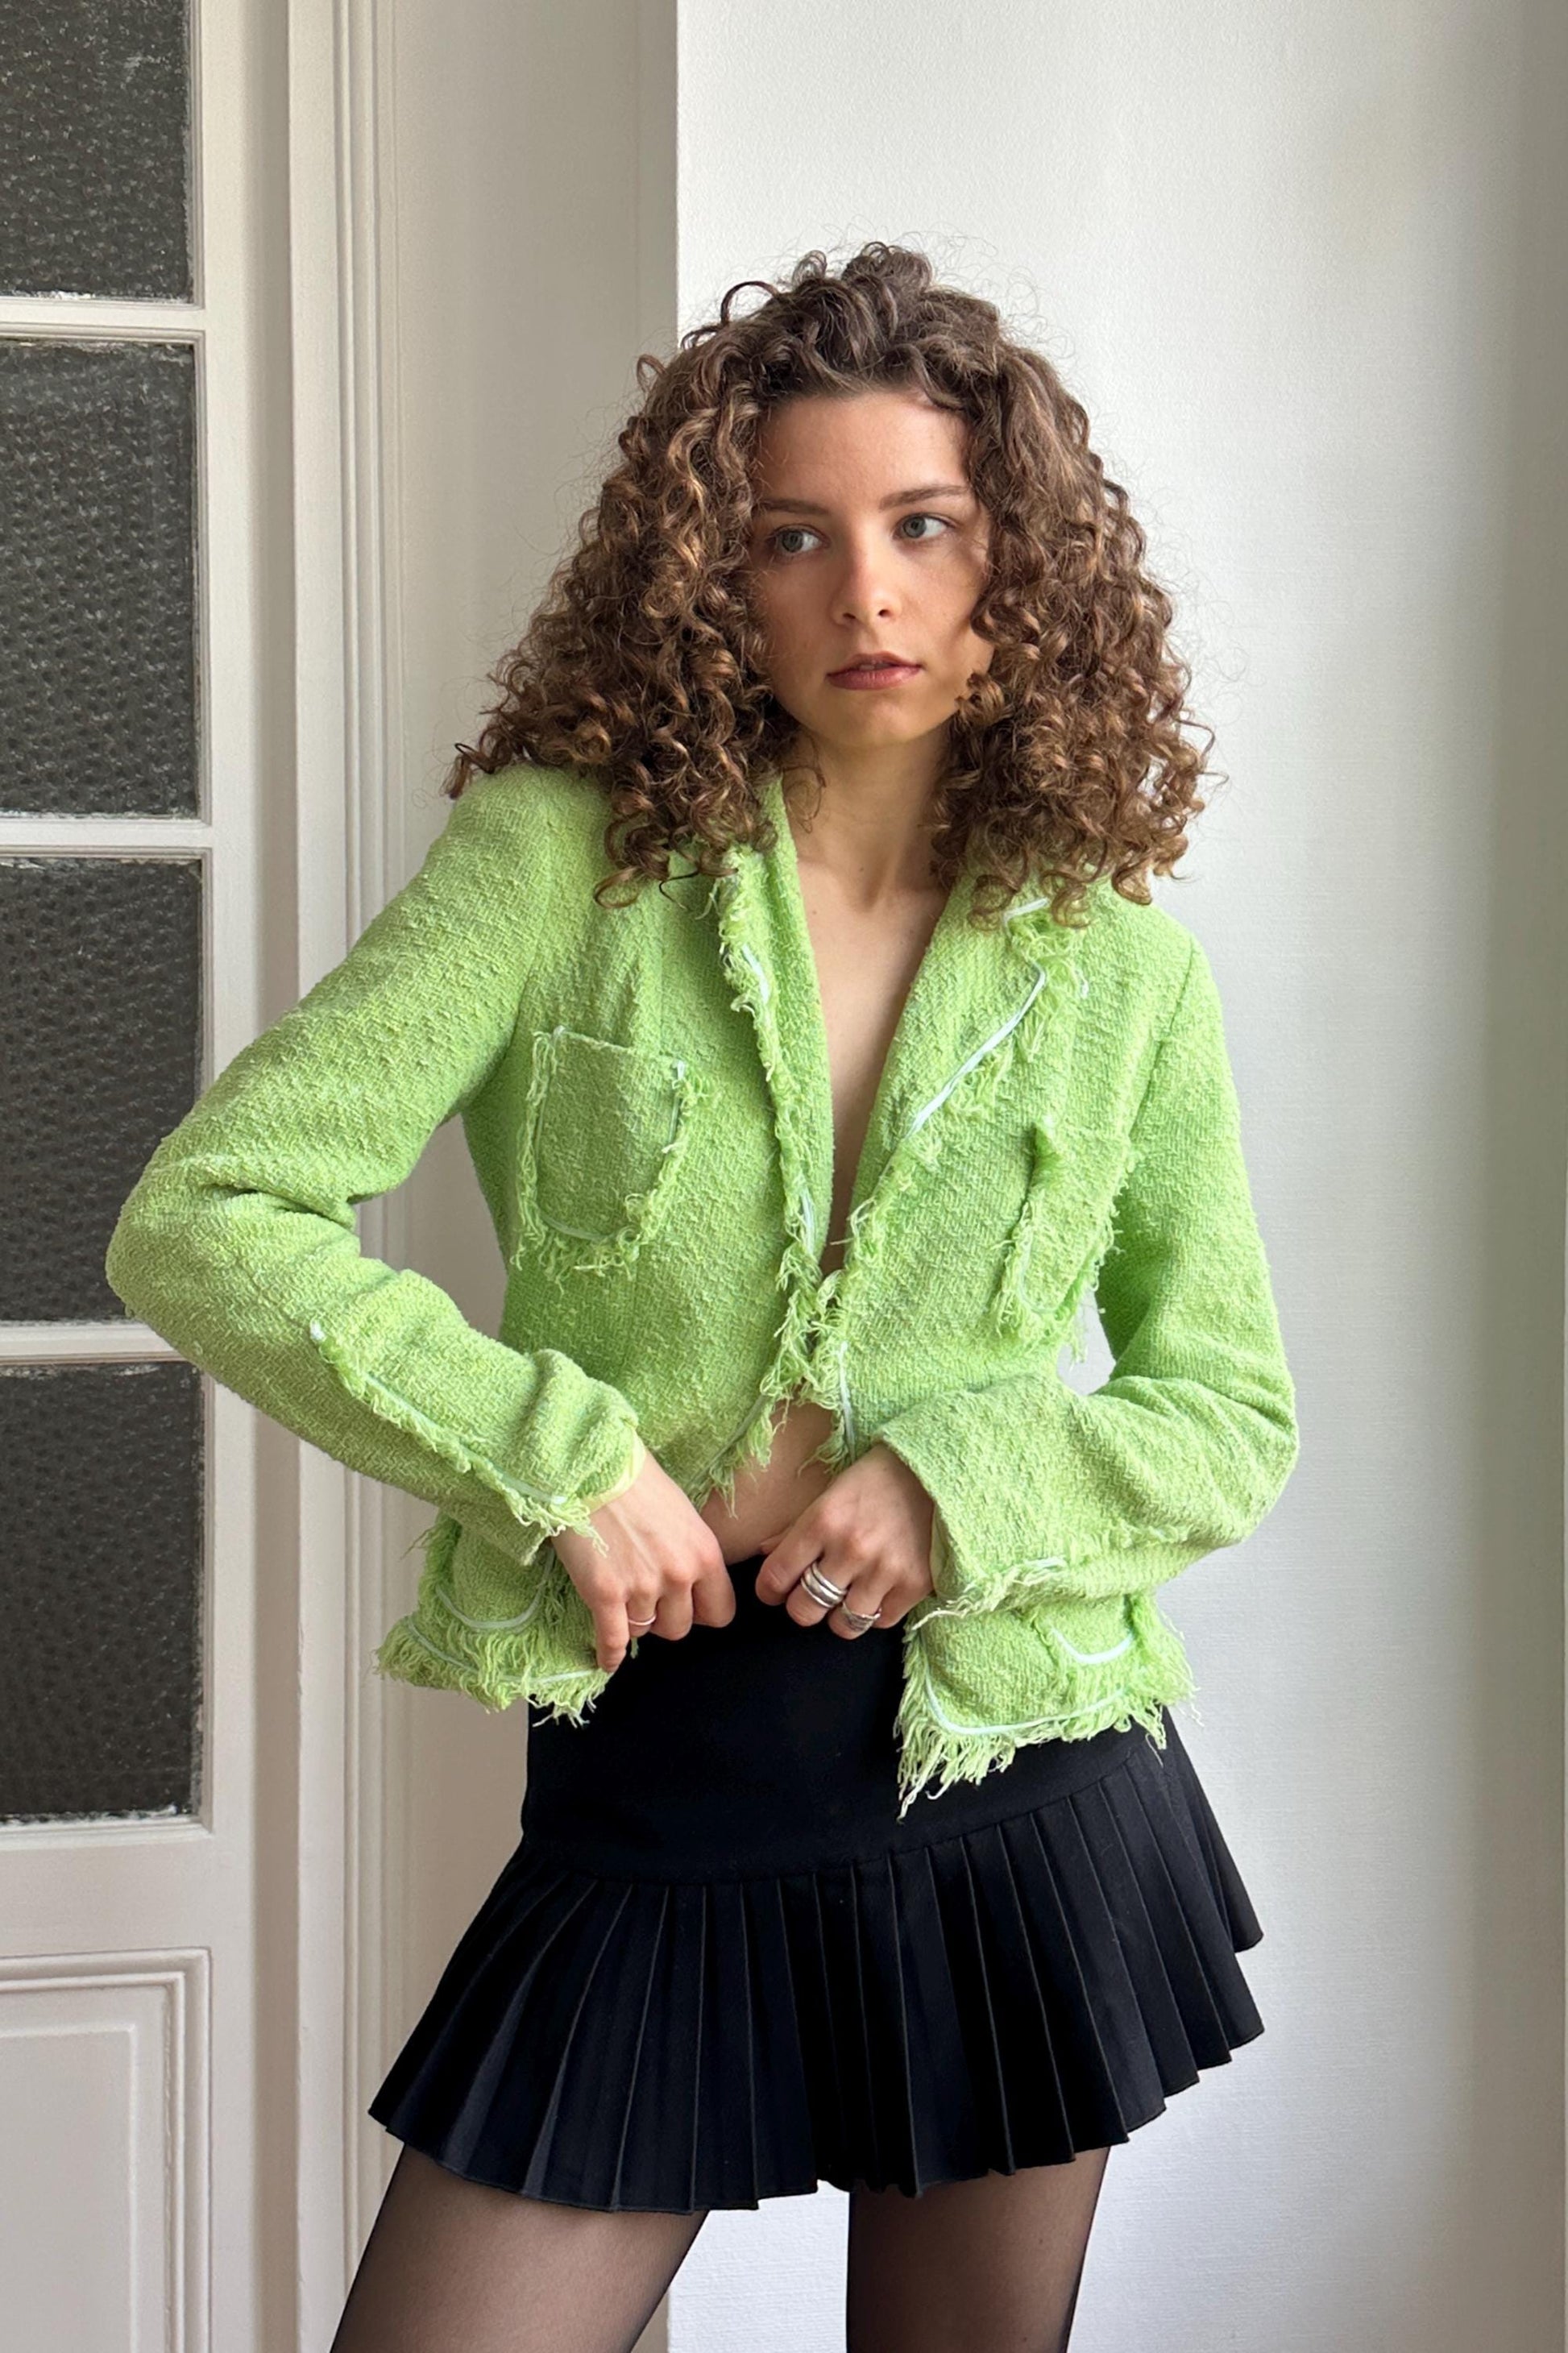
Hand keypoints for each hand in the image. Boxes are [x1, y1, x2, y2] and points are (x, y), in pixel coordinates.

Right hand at [550, 1445, 736, 1672]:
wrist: (589, 1467)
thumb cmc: (636, 1481)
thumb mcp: (682, 1513)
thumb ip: (691, 1552)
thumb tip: (690, 1582)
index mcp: (704, 1553)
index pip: (721, 1613)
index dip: (703, 1612)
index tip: (688, 1605)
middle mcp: (679, 1576)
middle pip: (681, 1628)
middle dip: (666, 1618)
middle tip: (648, 1598)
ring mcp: (641, 1588)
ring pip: (646, 1632)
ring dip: (635, 1620)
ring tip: (622, 1600)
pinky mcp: (605, 1595)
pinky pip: (613, 1640)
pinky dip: (609, 1654)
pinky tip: (606, 1660)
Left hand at [754, 1443, 936, 1636]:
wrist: (938, 1473)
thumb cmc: (877, 1481)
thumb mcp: (830, 1494)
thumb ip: (796, 1528)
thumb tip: (764, 1553)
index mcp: (822, 1521)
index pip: (775, 1576)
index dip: (768, 1591)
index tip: (775, 1592)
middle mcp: (850, 1549)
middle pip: (805, 1610)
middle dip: (803, 1607)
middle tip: (813, 1597)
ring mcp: (884, 1570)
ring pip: (843, 1624)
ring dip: (841, 1615)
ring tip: (849, 1597)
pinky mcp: (915, 1584)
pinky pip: (882, 1621)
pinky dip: (877, 1613)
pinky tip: (879, 1592)